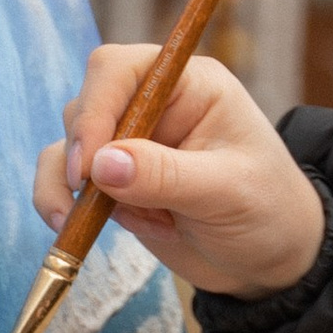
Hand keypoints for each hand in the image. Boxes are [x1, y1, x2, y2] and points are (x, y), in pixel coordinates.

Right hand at [34, 48, 327, 301]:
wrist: (269, 262)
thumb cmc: (266, 211)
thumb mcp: (226, 192)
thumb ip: (165, 176)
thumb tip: (101, 165)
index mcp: (189, 84)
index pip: (120, 69)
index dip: (96, 109)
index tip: (90, 164)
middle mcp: (153, 105)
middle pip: (85, 104)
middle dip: (79, 152)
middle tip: (89, 196)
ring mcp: (128, 143)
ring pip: (67, 145)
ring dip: (66, 186)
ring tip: (90, 224)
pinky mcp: (112, 181)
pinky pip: (63, 181)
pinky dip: (62, 205)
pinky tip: (78, 232)